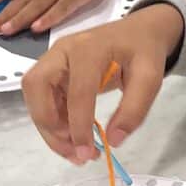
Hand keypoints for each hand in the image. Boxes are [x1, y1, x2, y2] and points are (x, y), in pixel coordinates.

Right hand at [22, 3, 184, 162]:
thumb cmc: (143, 51)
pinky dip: (54, 123)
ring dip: (48, 128)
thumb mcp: (150, 78)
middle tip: (72, 150)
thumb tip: (113, 141)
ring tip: (74, 151)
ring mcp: (54, 60)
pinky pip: (44, 100)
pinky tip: (73, 138)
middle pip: (36, 87)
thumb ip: (134, 110)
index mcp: (88, 48)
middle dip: (48, 124)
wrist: (138, 32)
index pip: (76, 91)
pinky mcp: (54, 72)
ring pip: (34, 96)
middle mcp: (62, 51)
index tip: (87, 153)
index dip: (79, 125)